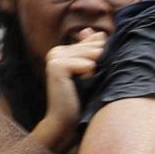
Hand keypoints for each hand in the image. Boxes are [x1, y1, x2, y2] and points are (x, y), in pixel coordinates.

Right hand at [33, 36, 104, 153]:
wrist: (65, 120)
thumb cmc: (80, 99)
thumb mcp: (89, 72)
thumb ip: (92, 51)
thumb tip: (99, 32)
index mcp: (63, 50)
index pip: (92, 42)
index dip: (100, 57)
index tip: (89, 75)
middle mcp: (56, 51)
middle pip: (93, 46)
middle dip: (98, 63)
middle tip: (86, 81)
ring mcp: (54, 57)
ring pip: (91, 54)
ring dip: (94, 70)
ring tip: (83, 83)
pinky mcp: (56, 66)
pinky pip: (87, 63)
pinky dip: (89, 74)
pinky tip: (79, 84)